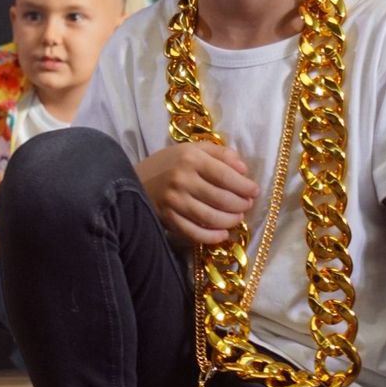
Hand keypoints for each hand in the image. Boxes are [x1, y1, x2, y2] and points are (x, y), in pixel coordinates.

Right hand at [137, 142, 258, 245]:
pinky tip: (222, 234)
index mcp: (191, 158)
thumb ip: (220, 154)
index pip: (226, 175)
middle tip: (246, 205)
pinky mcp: (166, 219)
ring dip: (230, 221)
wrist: (130, 181)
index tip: (255, 191)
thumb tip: (244, 170)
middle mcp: (182, 179)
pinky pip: (194, 233)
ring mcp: (173, 201)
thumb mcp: (192, 149)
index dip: (245, 186)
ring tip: (237, 218)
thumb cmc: (168, 164)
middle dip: (240, 205)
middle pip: (221, 198)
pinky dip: (211, 237)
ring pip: (210, 217)